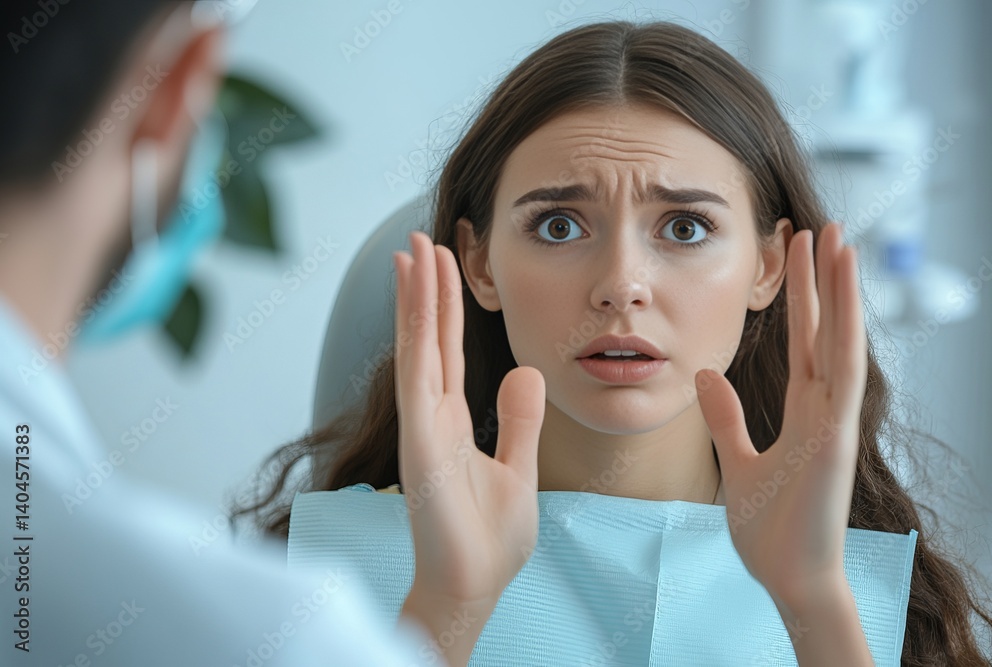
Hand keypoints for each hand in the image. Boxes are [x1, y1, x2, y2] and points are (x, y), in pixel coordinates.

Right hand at [393, 231, 545, 662]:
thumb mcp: (518, 467)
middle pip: (428, 339)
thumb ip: (519, 420)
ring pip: (418, 347)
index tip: (440, 263)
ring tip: (412, 250)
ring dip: (415, 297)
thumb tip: (525, 373)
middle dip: (424, 288)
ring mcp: (422, 427)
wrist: (476, 585)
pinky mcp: (420, 443)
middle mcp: (431, 416)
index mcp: (450, 421)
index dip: (443, 306)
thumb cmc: (490, 537)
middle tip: (418, 239)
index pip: (446, 351)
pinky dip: (416, 333)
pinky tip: (415, 296)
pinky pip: (419, 376)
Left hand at [695, 223, 867, 611]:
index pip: (803, 341)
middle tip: (822, 226)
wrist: (789, 579)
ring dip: (841, 294)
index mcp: (803, 412)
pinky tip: (843, 303)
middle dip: (823, 279)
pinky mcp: (835, 443)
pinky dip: (845, 340)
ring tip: (839, 243)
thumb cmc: (771, 529)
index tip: (795, 253)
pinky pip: (843, 382)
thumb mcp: (738, 461)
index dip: (801, 297)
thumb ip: (727, 418)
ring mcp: (835, 424)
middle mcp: (825, 410)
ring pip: (842, 344)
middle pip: (825, 331)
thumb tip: (705, 373)